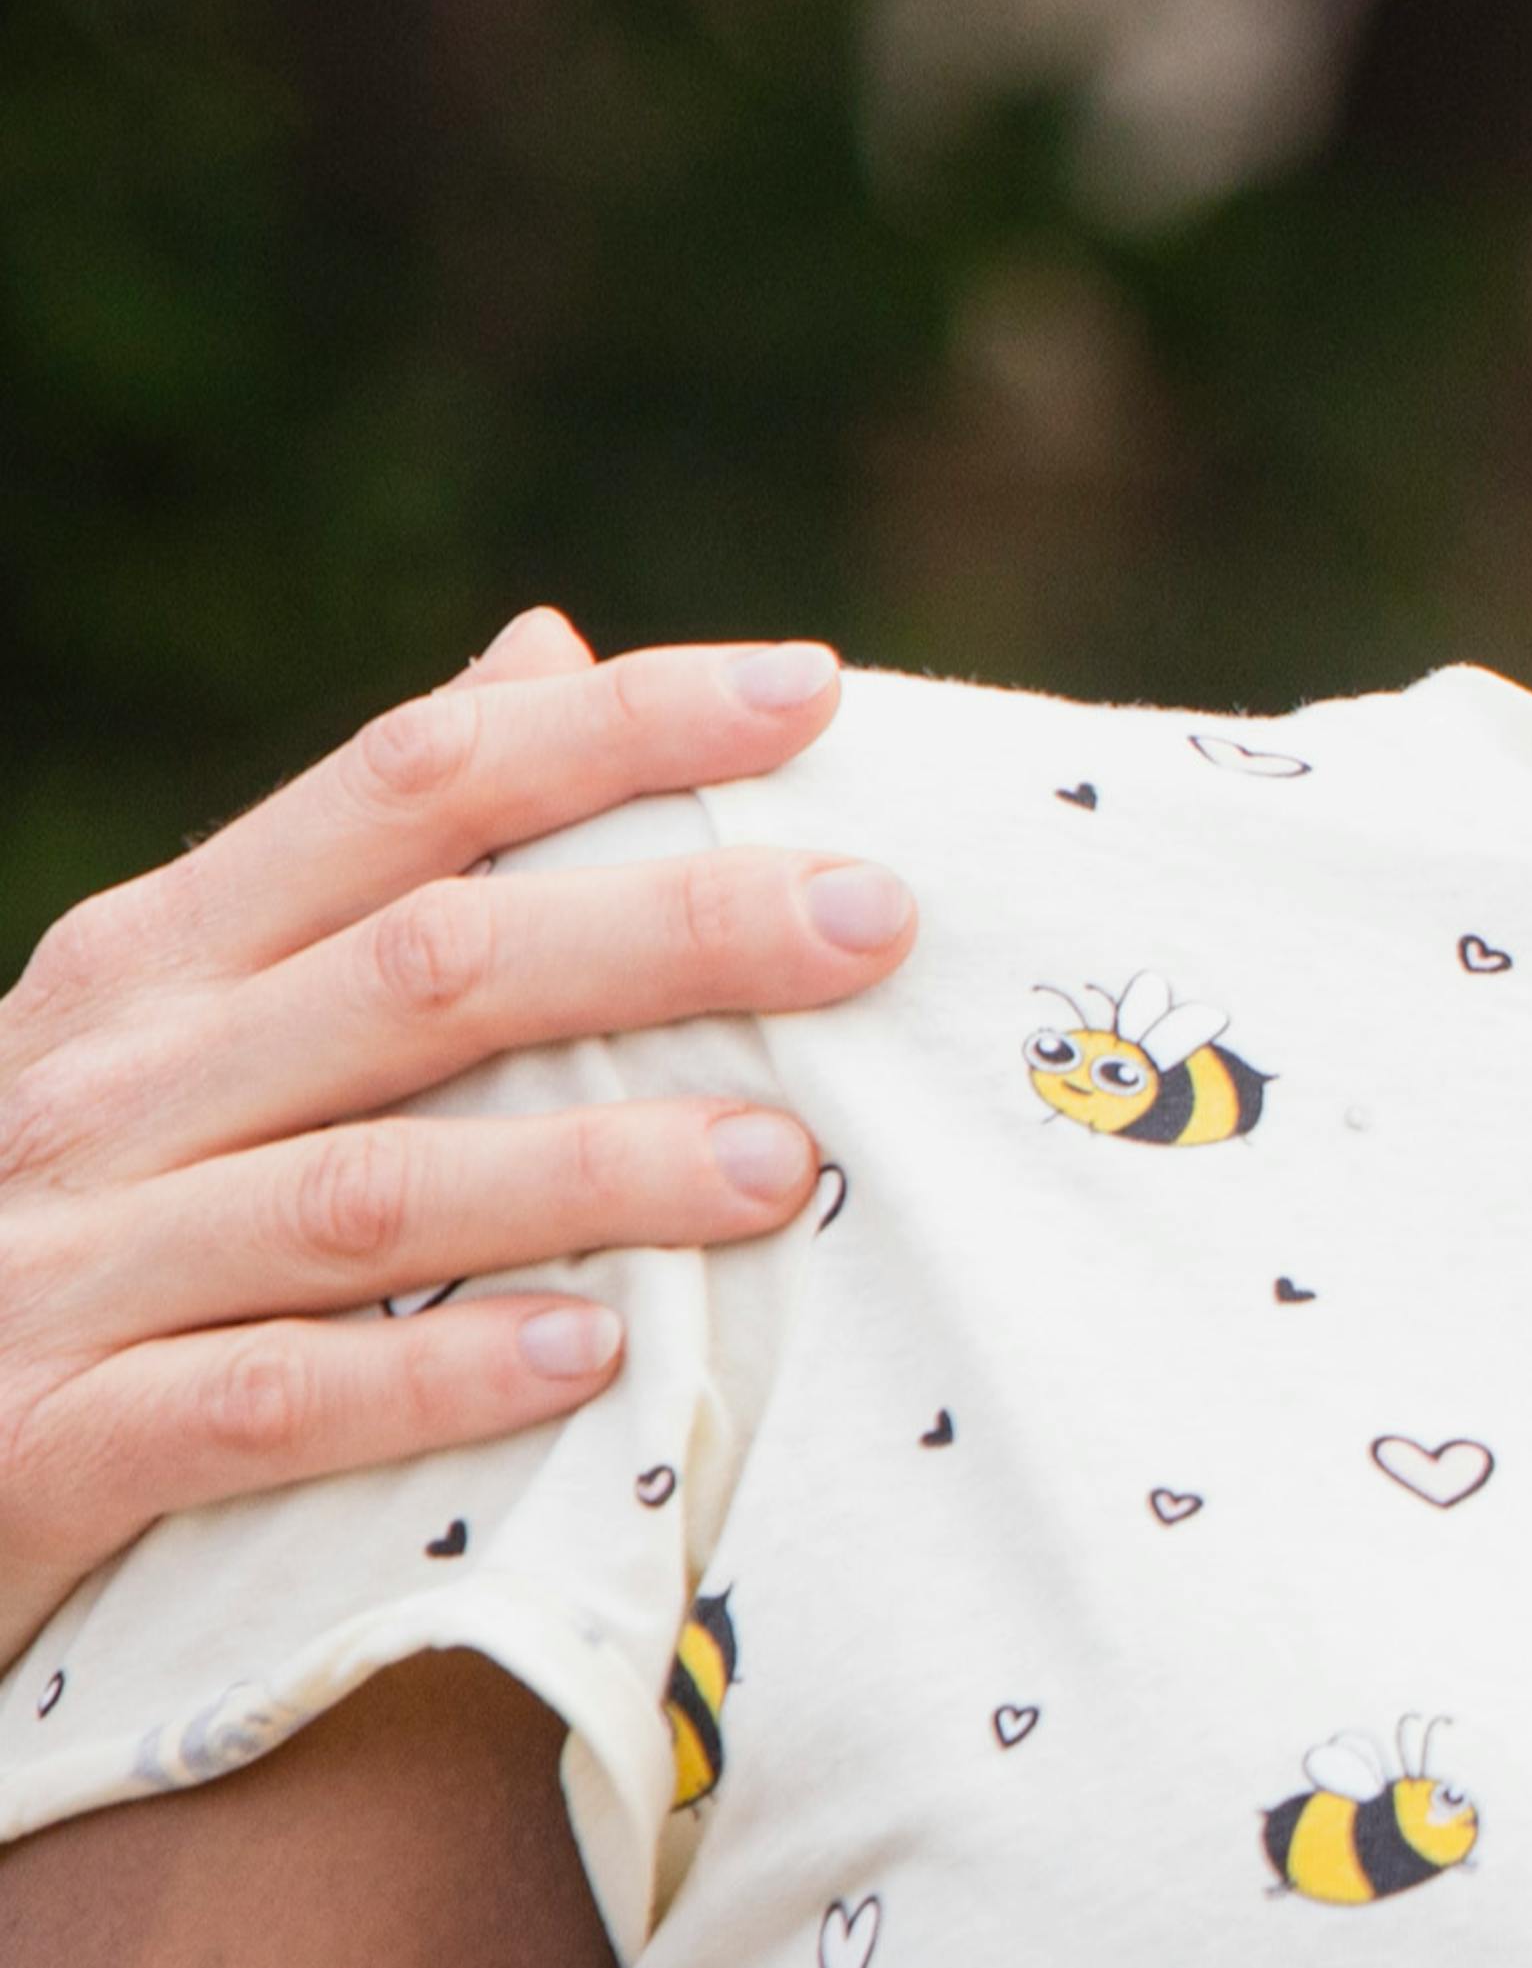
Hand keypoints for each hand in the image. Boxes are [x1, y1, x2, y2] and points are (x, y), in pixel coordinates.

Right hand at [0, 615, 908, 1656]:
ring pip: (367, 1189)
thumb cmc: (83, 1223)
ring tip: (784, 1164)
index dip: (613, 726)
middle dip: (668, 930)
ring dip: (589, 1169)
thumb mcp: (188, 1025)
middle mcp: (115, 1082)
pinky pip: (264, 1403)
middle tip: (879, 922)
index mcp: (164, 958)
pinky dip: (429, 1375)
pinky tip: (591, 1353)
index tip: (812, 692)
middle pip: (430, 965)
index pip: (410, 784)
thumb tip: (544, 654)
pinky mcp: (48, 1448)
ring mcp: (70, 1264)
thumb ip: (367, 866)